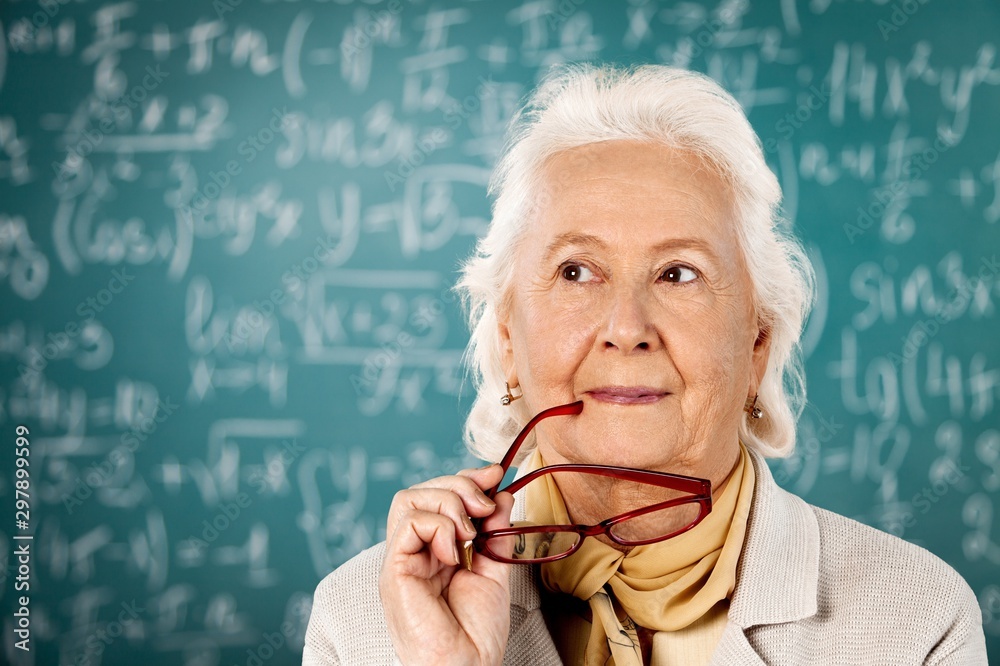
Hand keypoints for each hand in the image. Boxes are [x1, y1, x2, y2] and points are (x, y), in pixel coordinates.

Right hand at [379, 464, 514, 665]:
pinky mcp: (395, 570)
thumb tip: (502, 495)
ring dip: (449, 503)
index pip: (438, 495)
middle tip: (486, 508)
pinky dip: (439, 526)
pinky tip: (455, 552)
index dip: (466, 478)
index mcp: (434, 549)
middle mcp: (414, 550)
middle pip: (421, 490)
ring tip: (470, 533)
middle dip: (460, 486)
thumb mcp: (495, 570)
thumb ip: (496, 533)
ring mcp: (401, 559)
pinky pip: (410, 523)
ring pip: (409, 498)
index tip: (497, 476)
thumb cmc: (476, 633)